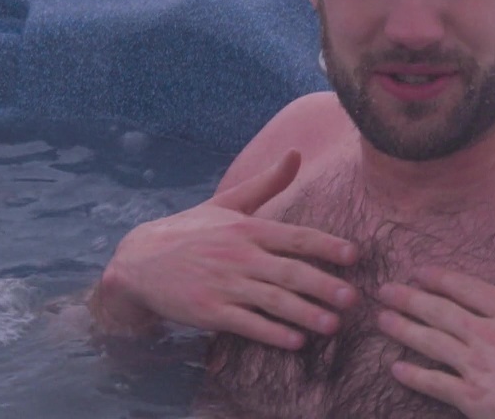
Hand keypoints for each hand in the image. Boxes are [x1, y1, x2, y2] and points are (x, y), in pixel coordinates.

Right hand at [91, 150, 358, 348]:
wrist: (139, 260)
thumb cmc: (191, 230)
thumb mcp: (227, 203)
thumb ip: (266, 183)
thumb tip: (296, 153)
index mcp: (246, 228)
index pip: (295, 236)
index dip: (326, 246)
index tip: (355, 256)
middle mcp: (238, 255)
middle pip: (288, 271)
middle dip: (323, 285)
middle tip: (354, 298)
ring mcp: (222, 284)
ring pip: (271, 301)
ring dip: (304, 314)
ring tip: (333, 325)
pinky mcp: (208, 311)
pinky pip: (246, 324)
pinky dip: (271, 333)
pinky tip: (295, 341)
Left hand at [376, 238, 494, 418]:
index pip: (463, 286)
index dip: (436, 278)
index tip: (418, 273)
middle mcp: (489, 334)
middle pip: (437, 310)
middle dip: (407, 299)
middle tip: (384, 292)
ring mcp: (477, 366)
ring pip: (429, 342)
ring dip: (401, 330)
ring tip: (381, 322)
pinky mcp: (472, 399)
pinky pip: (433, 383)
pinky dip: (412, 374)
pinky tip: (396, 368)